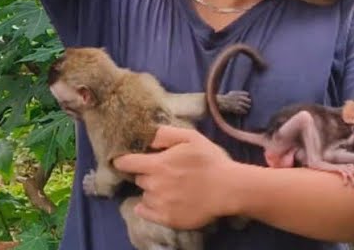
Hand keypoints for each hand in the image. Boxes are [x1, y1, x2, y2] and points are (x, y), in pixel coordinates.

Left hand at [112, 125, 239, 229]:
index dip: (123, 160)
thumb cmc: (210, 160)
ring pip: (145, 195)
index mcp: (157, 165)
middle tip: (162, 172)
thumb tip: (145, 136)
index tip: (127, 160)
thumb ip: (164, 134)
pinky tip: (161, 201)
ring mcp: (160, 204)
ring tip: (169, 187)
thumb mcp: (190, 137)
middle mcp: (154, 185)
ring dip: (151, 190)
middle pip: (139, 179)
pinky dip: (148, 207)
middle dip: (146, 174)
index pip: (125, 163)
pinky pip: (145, 213)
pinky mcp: (167, 219)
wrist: (230, 189)